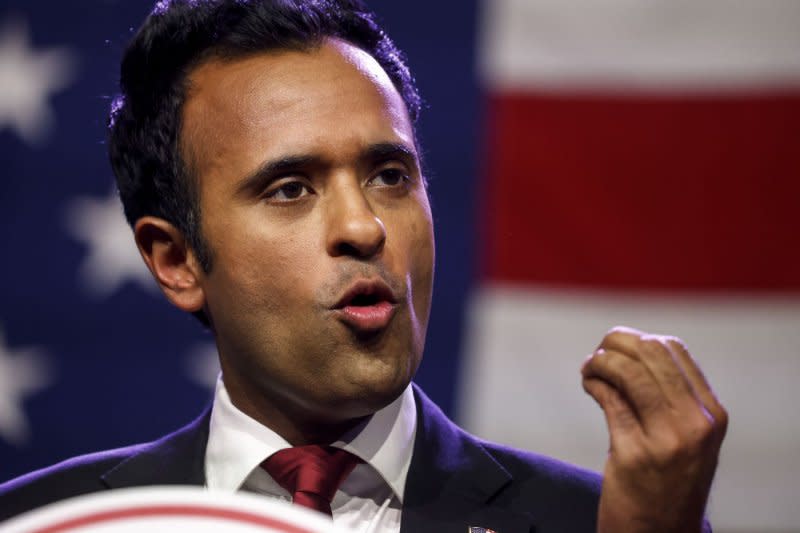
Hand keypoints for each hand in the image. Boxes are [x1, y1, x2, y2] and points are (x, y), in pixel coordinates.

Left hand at [581, 326, 726, 532]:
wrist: (660, 532)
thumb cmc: (667, 480)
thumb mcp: (687, 436)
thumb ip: (671, 396)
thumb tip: (630, 348)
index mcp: (711, 413)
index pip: (674, 350)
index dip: (639, 338)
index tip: (616, 343)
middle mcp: (695, 423)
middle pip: (650, 354)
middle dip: (615, 343)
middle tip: (598, 352)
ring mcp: (667, 439)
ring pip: (628, 372)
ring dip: (600, 362)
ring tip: (590, 369)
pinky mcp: (635, 454)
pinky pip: (608, 399)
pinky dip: (593, 382)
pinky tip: (589, 384)